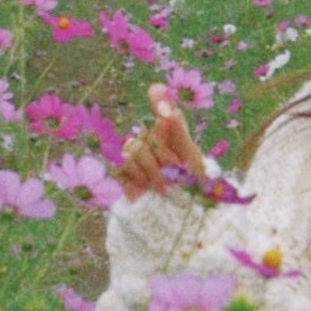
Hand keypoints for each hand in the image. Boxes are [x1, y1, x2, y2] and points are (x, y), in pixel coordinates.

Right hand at [117, 83, 206, 201]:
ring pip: (137, 149)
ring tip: (166, 187)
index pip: (161, 102)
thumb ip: (178, 130)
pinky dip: (140, 178)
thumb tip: (168, 106)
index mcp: (169, 130)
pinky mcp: (121, 169)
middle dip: (166, 157)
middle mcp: (150, 137)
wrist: (176, 214)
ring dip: (155, 172)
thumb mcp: (189, 157)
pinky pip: (125, 163)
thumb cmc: (188, 186)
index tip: (159, 96)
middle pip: (150, 133)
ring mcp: (133, 153)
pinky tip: (147, 187)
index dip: (159, 96)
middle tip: (176, 174)